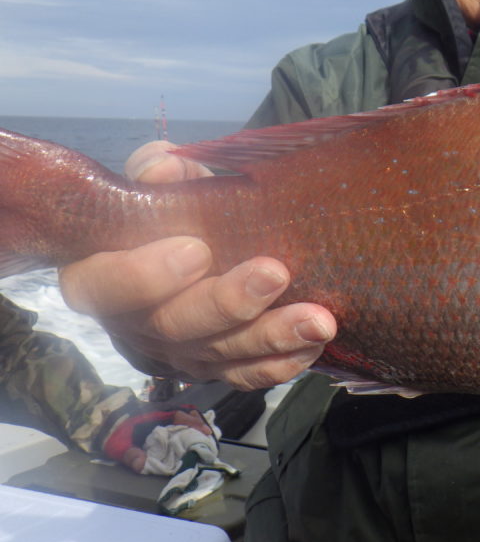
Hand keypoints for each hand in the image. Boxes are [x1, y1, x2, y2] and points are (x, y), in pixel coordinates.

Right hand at [58, 141, 336, 390]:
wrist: (200, 238)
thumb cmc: (175, 207)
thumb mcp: (162, 180)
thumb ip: (157, 170)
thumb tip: (165, 168)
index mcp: (101, 276)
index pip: (104, 288)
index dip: (144, 276)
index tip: (196, 249)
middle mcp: (135, 324)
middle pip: (173, 328)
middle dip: (227, 304)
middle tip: (274, 273)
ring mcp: (178, 352)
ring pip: (219, 356)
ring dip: (271, 338)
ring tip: (317, 320)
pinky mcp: (217, 366)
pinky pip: (247, 374)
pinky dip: (282, 362)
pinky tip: (313, 343)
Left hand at [108, 407, 212, 472]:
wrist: (98, 420)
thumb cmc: (110, 431)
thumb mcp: (118, 444)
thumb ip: (130, 454)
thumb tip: (142, 465)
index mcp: (154, 416)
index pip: (180, 416)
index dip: (194, 423)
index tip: (206, 433)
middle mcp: (160, 414)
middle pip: (185, 416)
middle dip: (198, 425)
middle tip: (209, 439)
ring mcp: (158, 417)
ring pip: (181, 419)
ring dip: (192, 427)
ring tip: (202, 440)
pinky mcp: (156, 423)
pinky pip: (175, 423)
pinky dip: (184, 430)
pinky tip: (186, 441)